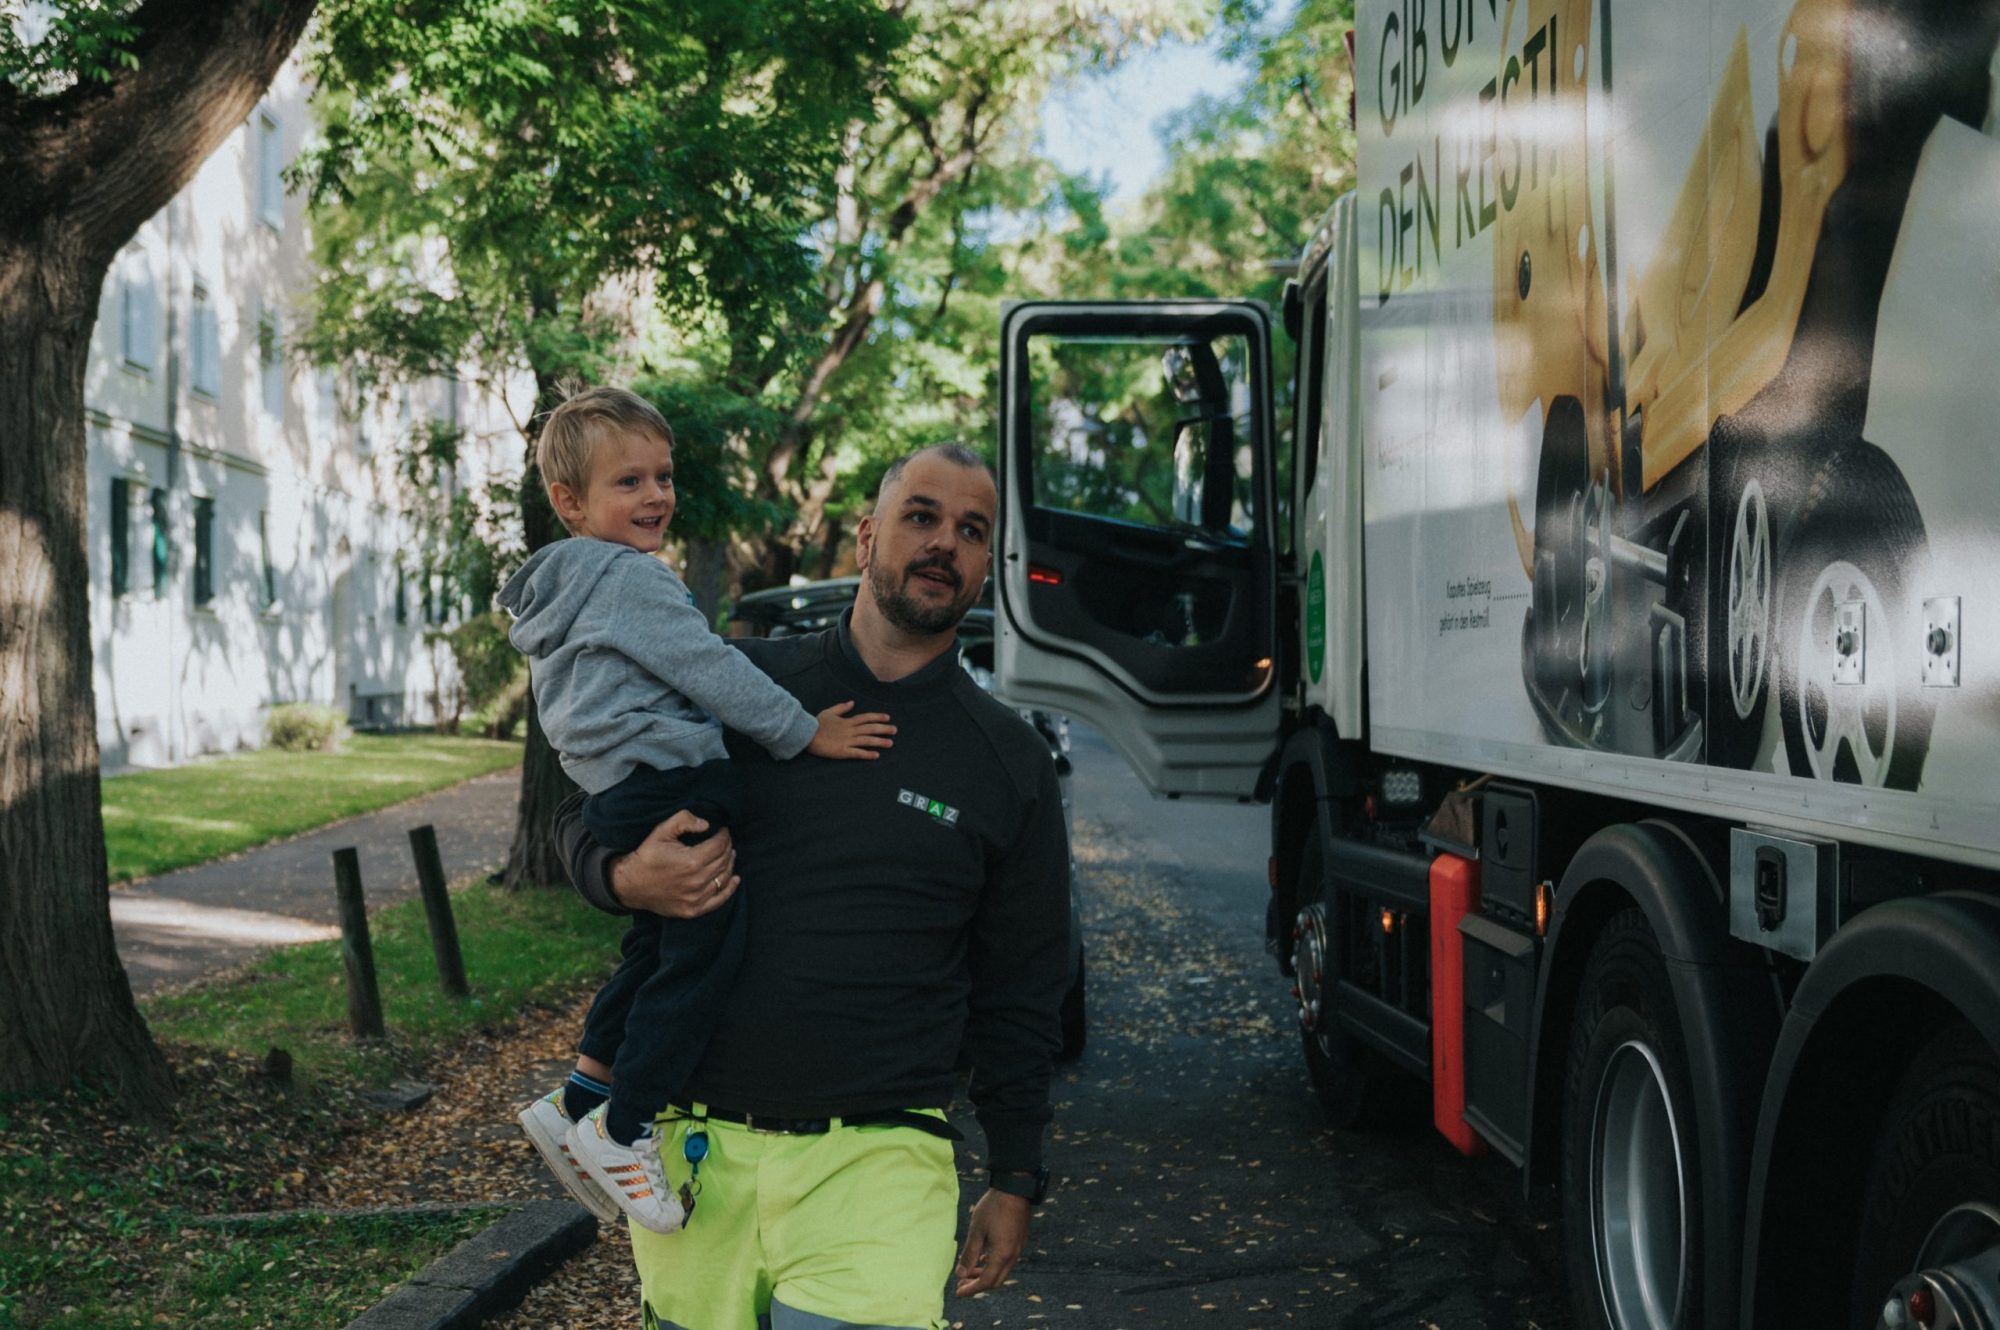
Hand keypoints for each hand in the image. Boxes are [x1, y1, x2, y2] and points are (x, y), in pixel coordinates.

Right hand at [608, 809, 737, 917]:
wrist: (631, 885)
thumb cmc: (647, 856)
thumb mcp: (661, 831)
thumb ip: (684, 820)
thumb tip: (707, 825)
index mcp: (691, 861)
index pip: (719, 845)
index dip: (724, 835)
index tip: (723, 830)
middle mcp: (697, 881)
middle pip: (723, 860)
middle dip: (727, 847)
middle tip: (725, 841)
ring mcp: (696, 898)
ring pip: (723, 878)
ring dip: (729, 864)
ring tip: (729, 854)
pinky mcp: (693, 910)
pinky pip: (719, 900)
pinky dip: (730, 889)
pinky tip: (735, 879)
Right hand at [808, 700, 894, 759]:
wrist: (806, 735)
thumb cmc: (816, 724)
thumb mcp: (829, 712)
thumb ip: (841, 708)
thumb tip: (851, 702)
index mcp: (847, 721)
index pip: (866, 718)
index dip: (877, 717)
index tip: (888, 718)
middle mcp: (849, 730)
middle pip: (870, 728)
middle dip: (883, 729)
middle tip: (895, 730)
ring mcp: (846, 741)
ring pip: (866, 740)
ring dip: (879, 741)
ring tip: (890, 743)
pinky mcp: (842, 751)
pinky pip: (857, 753)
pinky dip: (867, 754)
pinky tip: (876, 756)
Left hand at [953, 1189, 1028, 1296]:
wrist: (1015, 1188)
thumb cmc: (994, 1207)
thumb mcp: (977, 1230)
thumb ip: (969, 1254)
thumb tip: (960, 1274)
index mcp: (1002, 1255)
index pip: (986, 1281)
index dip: (971, 1289)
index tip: (958, 1292)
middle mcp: (1013, 1256)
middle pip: (996, 1280)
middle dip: (977, 1285)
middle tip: (961, 1284)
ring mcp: (1018, 1248)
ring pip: (1001, 1271)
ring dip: (985, 1274)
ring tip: (969, 1271)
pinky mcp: (1019, 1241)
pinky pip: (1006, 1261)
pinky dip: (993, 1265)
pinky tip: (983, 1258)